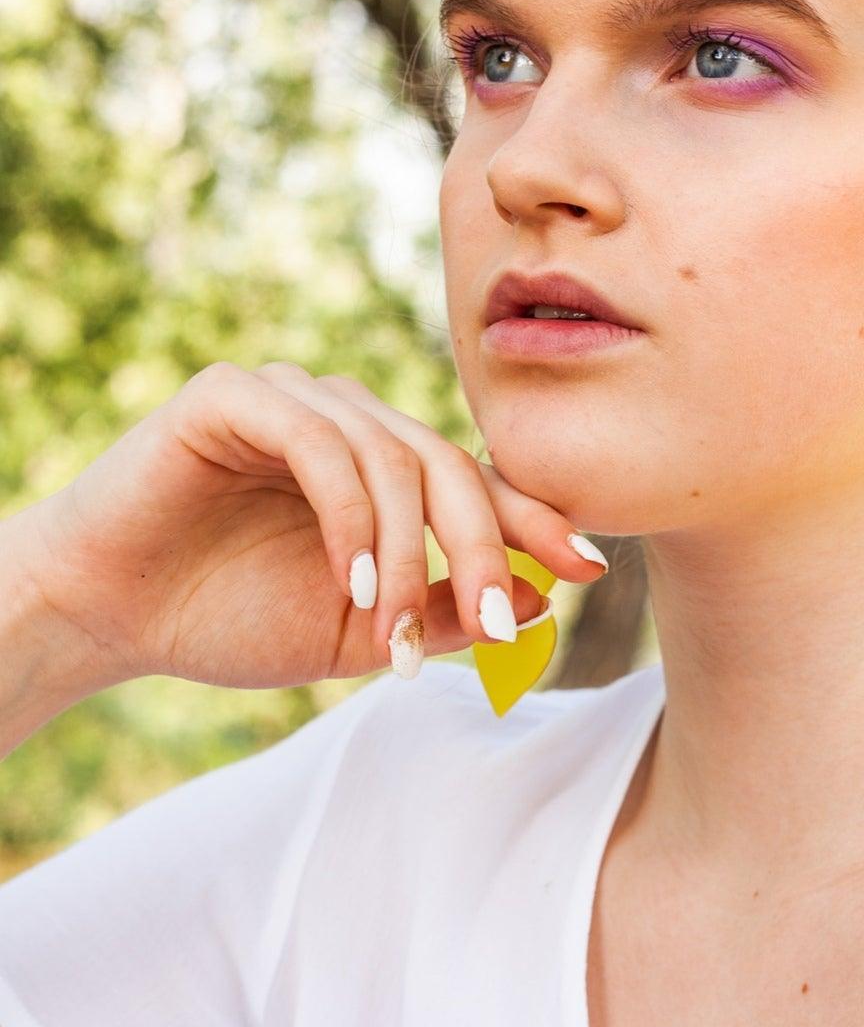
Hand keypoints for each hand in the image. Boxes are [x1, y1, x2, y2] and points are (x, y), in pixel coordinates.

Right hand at [16, 360, 607, 690]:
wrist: (109, 615)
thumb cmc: (228, 619)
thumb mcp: (360, 632)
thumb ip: (446, 611)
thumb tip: (547, 600)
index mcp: (384, 468)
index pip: (478, 481)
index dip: (537, 521)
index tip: (592, 571)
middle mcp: (350, 420)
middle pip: (450, 466)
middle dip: (483, 550)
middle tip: (500, 625)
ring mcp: (296, 397)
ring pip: (393, 457)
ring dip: (408, 554)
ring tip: (395, 632)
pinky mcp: (237, 394)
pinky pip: (322, 444)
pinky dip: (349, 517)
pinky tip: (350, 583)